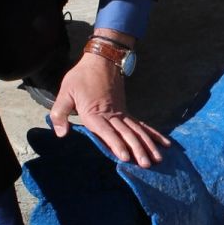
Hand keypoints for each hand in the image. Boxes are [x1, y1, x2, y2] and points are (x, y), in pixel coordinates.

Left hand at [48, 48, 168, 167]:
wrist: (101, 59)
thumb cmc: (81, 77)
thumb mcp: (65, 92)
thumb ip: (60, 113)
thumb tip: (61, 134)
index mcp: (94, 113)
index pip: (107, 131)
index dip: (116, 144)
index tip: (126, 157)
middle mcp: (111, 115)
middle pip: (127, 134)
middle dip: (138, 150)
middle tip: (146, 164)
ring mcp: (122, 113)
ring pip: (137, 131)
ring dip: (148, 145)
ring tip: (158, 159)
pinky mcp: (126, 111)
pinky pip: (141, 125)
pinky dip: (152, 134)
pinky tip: (163, 143)